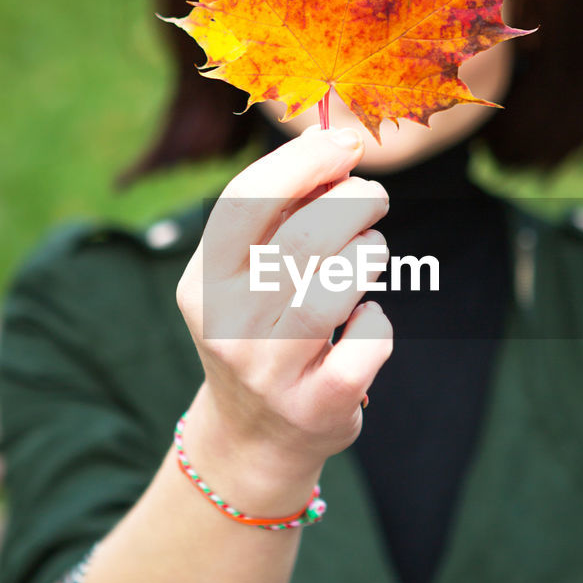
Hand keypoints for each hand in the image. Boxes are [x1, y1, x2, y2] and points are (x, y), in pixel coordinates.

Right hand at [176, 126, 393, 501]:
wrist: (255, 437)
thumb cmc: (263, 331)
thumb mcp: (246, 277)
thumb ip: (280, 215)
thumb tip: (340, 148)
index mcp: (204, 282)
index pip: (244, 203)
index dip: (302, 163)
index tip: (346, 145)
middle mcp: (228, 326)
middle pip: (304, 238)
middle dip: (355, 203)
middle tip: (374, 200)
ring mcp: (270, 371)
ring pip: (337, 286)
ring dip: (369, 255)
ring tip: (368, 256)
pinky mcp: (317, 405)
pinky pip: (369, 340)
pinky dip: (378, 321)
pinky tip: (365, 323)